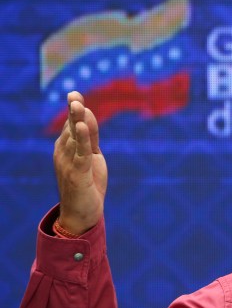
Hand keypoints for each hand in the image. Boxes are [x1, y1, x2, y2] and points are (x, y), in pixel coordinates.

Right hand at [53, 91, 106, 234]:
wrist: (82, 214)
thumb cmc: (87, 184)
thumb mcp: (92, 157)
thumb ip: (91, 137)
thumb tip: (89, 115)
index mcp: (66, 147)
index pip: (72, 125)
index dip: (75, 110)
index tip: (75, 94)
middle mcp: (63, 153)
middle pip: (71, 128)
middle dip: (74, 112)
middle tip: (74, 95)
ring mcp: (69, 163)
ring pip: (74, 138)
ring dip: (77, 121)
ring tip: (78, 105)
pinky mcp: (78, 174)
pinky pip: (81, 154)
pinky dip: (83, 140)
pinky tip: (84, 127)